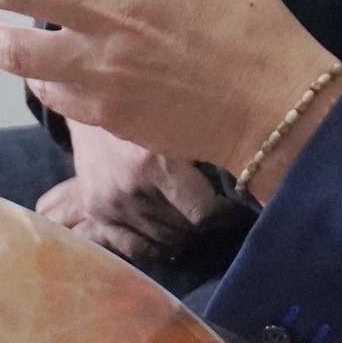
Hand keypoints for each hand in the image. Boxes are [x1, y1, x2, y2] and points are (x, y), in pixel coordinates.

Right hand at [35, 122, 234, 259]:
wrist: (96, 94)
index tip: (230, 207)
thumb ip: (207, 148)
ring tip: (189, 221)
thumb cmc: (150, 102)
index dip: (222, 214)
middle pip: (182, 229)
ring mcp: (110, 203)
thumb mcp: (183, 119)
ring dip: (180, 235)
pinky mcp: (95, 210)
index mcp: (158, 163)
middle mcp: (132, 188)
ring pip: (160, 242)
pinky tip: (164, 236)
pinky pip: (131, 248)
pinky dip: (152, 248)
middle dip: (202, 224)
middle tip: (210, 211)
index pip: (203, 213)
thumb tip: (246, 175)